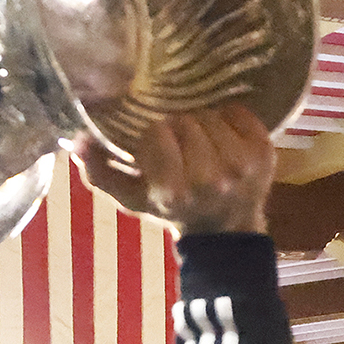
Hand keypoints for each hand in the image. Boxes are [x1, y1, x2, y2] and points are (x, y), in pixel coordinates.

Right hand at [80, 105, 274, 233]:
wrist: (225, 230)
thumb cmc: (173, 209)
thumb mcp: (132, 197)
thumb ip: (100, 171)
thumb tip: (77, 140)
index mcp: (174, 191)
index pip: (157, 133)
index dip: (154, 138)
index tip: (158, 150)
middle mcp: (211, 178)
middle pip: (185, 121)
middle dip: (178, 129)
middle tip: (181, 144)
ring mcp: (242, 165)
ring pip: (210, 115)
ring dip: (202, 123)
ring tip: (202, 141)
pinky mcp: (265, 151)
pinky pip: (238, 112)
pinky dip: (229, 118)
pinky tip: (223, 136)